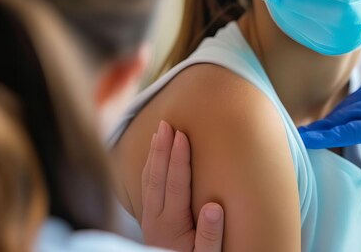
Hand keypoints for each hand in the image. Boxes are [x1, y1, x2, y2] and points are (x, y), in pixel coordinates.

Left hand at [141, 120, 223, 251]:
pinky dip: (149, 169)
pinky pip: (146, 189)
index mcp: (172, 225)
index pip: (175, 184)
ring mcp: (150, 221)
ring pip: (148, 181)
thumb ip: (211, 236)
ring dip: (153, 155)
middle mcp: (156, 220)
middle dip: (162, 148)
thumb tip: (214, 206)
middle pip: (157, 177)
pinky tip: (153, 159)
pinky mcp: (149, 223)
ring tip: (158, 132)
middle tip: (166, 123)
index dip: (178, 158)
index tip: (181, 134)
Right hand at [298, 58, 360, 177]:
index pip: (353, 128)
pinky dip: (350, 105)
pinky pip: (360, 93)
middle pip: (345, 114)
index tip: (305, 139)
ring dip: (335, 117)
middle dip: (323, 126)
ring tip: (317, 130)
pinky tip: (342, 115)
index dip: (327, 135)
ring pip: (351, 103)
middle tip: (302, 137)